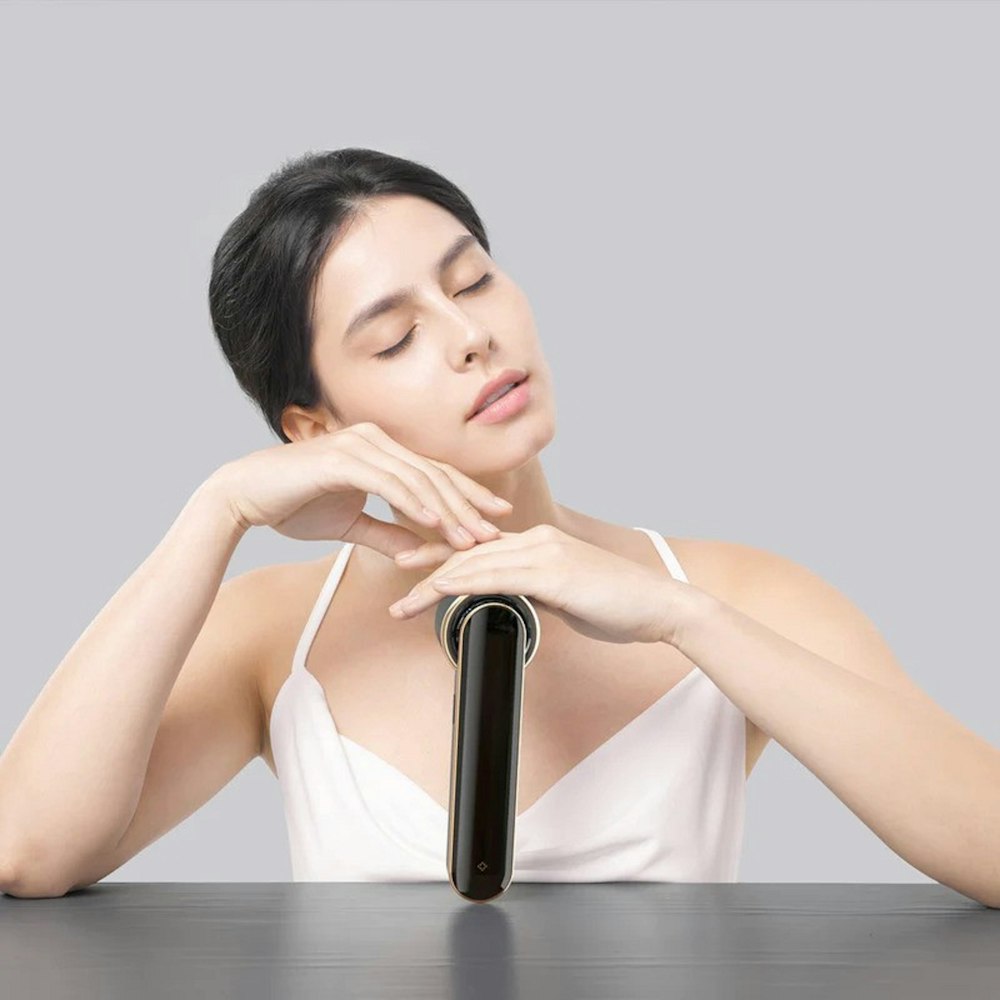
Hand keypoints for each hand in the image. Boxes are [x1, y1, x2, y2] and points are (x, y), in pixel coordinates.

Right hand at [208, 422, 512, 556]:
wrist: (244, 496)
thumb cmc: (292, 504)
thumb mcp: (349, 524)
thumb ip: (385, 532)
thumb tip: (416, 549)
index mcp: (380, 451)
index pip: (433, 474)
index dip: (467, 495)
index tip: (495, 517)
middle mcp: (375, 441)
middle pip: (434, 474)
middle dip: (468, 505)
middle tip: (496, 529)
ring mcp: (359, 446)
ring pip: (417, 479)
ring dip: (447, 510)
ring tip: (470, 537)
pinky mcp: (342, 458)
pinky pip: (387, 481)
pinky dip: (413, 501)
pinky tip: (434, 521)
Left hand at [386, 523, 706, 645]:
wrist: (659, 607)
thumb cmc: (619, 605)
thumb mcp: (568, 595)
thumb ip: (538, 591)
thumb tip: (513, 601)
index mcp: (540, 542)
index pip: (481, 547)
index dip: (444, 553)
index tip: (414, 563)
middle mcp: (537, 540)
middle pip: (469, 552)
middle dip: (428, 565)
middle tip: (394, 576)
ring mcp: (544, 553)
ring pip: (475, 564)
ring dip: (434, 583)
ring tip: (404, 601)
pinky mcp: (552, 573)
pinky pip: (496, 577)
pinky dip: (461, 585)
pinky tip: (438, 593)